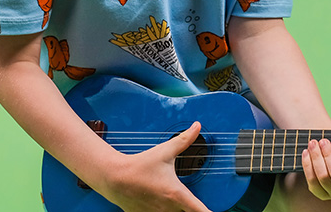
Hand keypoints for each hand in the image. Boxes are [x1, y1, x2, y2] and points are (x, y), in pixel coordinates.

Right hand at [98, 122, 212, 211]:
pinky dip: (164, 211)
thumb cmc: (140, 165)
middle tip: (191, 202)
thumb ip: (184, 140)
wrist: (115, 178)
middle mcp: (169, 209)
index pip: (200, 211)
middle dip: (191, 209)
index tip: (215, 211)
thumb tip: (196, 126)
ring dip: (178, 209)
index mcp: (176, 194)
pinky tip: (159, 202)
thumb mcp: (165, 151)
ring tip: (170, 197)